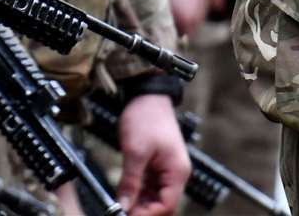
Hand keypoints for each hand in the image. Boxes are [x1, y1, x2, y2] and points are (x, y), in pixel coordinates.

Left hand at [117, 95, 189, 215]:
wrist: (147, 95)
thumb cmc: (146, 118)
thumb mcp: (134, 151)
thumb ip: (130, 181)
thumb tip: (124, 206)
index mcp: (177, 172)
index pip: (166, 205)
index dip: (147, 214)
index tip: (127, 215)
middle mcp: (176, 173)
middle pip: (162, 203)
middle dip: (143, 210)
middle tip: (122, 211)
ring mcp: (167, 169)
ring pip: (155, 196)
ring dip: (139, 202)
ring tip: (121, 205)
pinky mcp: (158, 164)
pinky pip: (150, 185)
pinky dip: (138, 191)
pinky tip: (125, 194)